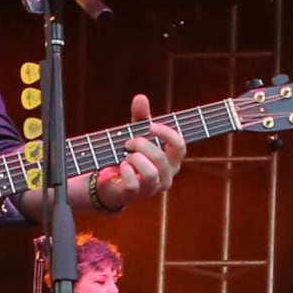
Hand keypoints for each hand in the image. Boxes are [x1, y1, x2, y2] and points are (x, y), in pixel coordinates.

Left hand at [84, 96, 185, 211]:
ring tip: (125, 156)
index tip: (151, 126)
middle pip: (161, 158)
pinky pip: (133, 183)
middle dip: (142, 145)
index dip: (167, 134)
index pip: (180, 146)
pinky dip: (125, 171)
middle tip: (128, 141)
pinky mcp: (135, 195)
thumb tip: (141, 97)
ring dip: (134, 158)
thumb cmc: (131, 156)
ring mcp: (151, 188)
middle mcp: (166, 176)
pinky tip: (121, 166)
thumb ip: (141, 116)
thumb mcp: (136, 133)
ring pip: (150, 173)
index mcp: (172, 160)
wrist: (113, 182)